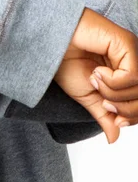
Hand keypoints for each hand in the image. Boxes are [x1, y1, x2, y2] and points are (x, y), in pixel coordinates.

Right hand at [55, 8, 137, 143]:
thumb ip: (104, 116)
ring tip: (94, 79)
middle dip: (125, 109)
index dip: (132, 116)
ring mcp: (131, 51)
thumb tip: (115, 139)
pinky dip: (113, 81)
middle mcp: (132, 60)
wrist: (50, 42)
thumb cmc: (65, 60)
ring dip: (114, 93)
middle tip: (103, 103)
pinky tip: (97, 71)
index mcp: (125, 71)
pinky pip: (132, 74)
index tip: (113, 117)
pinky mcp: (126, 43)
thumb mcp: (87, 96)